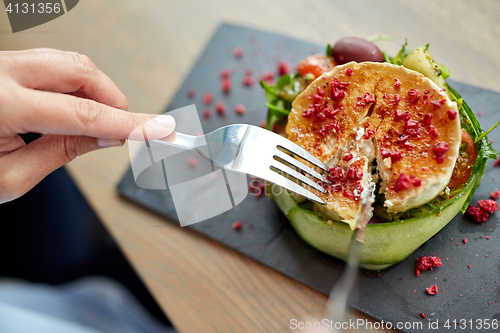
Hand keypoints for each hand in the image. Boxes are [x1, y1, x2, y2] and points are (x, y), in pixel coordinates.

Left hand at [0, 48, 175, 202]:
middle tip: (118, 131)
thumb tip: (108, 135)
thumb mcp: (10, 176)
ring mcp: (1, 64)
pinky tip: (71, 109)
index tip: (161, 129)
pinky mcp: (5, 64)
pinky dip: (75, 86)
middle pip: (81, 70)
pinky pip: (54, 63)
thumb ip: (64, 151)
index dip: (129, 123)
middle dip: (111, 99)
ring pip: (71, 62)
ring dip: (94, 92)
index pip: (82, 113)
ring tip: (89, 125)